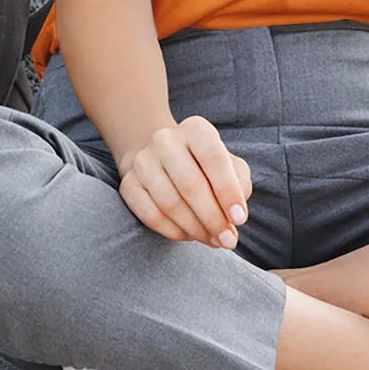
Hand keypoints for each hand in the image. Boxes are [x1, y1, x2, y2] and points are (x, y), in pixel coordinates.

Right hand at [116, 116, 251, 248]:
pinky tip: (190, 236)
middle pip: (190, 184)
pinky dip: (174, 232)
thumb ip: (239, 184)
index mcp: (196, 129)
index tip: (240, 219)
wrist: (164, 160)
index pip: (213, 157)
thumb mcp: (230, 165)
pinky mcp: (128, 184)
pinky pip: (151, 215)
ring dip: (196, 228)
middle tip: (228, 240)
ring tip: (213, 240)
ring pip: (170, 203)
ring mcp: (143, 161)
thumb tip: (235, 213)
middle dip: (213, 218)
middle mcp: (165, 140)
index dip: (228, 190)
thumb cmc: (206, 166)